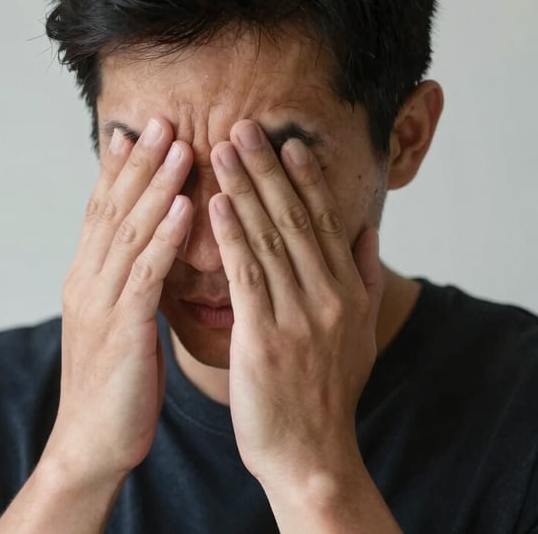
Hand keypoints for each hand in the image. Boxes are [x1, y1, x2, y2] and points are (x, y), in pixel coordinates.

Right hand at [45, 118, 193, 483]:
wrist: (90, 445)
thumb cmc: (114, 388)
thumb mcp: (118, 327)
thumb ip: (128, 288)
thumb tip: (149, 258)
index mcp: (86, 280)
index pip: (102, 213)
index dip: (120, 171)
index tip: (140, 133)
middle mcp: (86, 282)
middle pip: (112, 210)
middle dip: (138, 163)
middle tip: (161, 121)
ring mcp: (100, 304)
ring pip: (128, 232)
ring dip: (155, 186)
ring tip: (178, 146)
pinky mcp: (121, 330)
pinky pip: (146, 274)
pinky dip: (165, 237)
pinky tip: (185, 207)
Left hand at [208, 120, 382, 486]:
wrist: (311, 454)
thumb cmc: (326, 395)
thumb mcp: (360, 335)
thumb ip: (366, 279)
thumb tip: (367, 232)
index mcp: (348, 292)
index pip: (325, 222)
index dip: (304, 179)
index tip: (286, 142)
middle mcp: (328, 297)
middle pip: (295, 219)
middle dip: (268, 169)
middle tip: (243, 126)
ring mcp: (299, 317)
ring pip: (269, 238)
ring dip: (244, 189)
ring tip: (223, 149)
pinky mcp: (266, 338)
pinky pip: (246, 275)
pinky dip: (231, 236)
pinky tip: (214, 204)